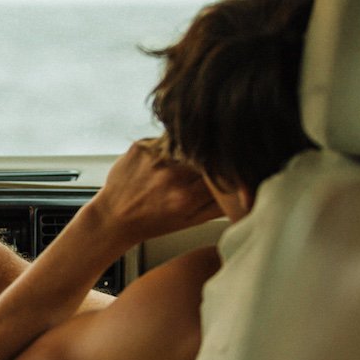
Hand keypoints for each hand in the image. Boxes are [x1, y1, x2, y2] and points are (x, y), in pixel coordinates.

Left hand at [90, 139, 221, 242]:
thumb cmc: (152, 222)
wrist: (113, 217)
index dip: (230, 168)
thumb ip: (219, 206)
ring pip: (188, 142)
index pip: (222, 173)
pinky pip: (167, 138)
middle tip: (209, 162)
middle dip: (212, 156)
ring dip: (191, 148)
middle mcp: (171, 175)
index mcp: (186, 196)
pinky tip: (164, 159)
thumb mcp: (190, 221)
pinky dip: (171, 145)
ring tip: (184, 163)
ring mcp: (154, 157)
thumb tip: (246, 195)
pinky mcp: (141, 146)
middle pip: (206, 154)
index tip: (233, 167)